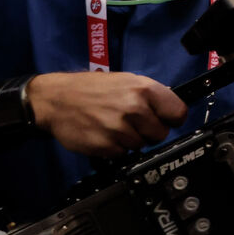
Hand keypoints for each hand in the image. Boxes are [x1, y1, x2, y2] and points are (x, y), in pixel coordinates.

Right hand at [28, 71, 188, 157]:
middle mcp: (134, 108)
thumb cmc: (91, 89)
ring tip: (114, 126)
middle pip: (161, 134)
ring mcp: (119, 128)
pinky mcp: (105, 145)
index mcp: (144, 89)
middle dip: (149, 132)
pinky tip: (104, 134)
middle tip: (134, 124)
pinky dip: (114, 148)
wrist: (55, 99)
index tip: (165, 120)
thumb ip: (151, 96)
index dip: (172, 119)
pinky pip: (122, 154)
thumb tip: (170, 111)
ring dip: (130, 140)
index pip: (178, 113)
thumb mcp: (127, 81)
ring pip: (141, 145)